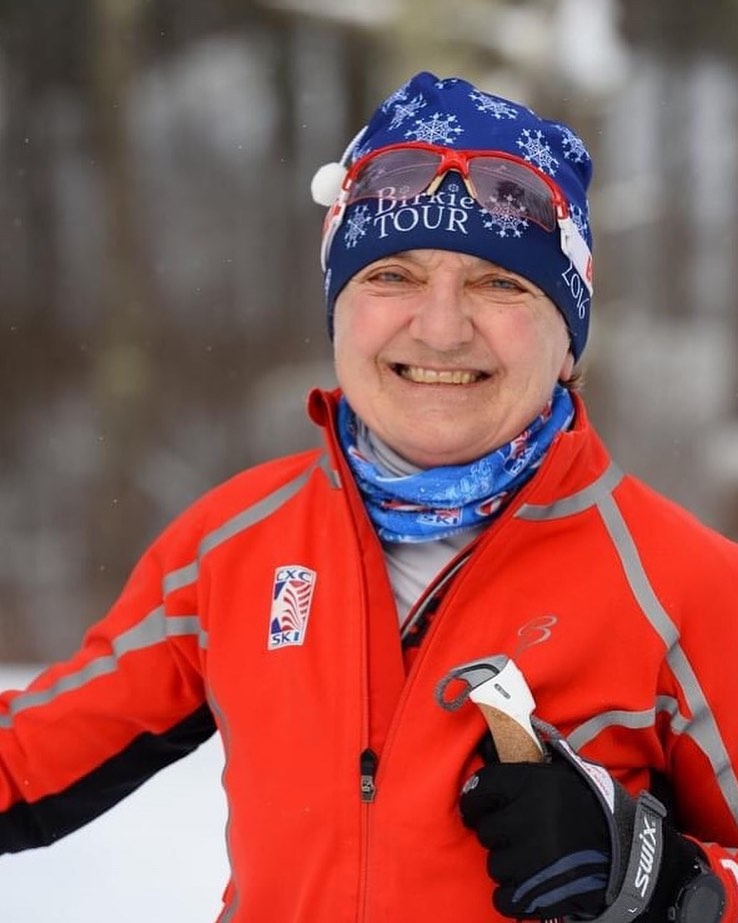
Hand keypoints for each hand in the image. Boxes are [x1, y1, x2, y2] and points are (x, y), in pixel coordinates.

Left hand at [460, 758, 609, 918]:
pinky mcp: (539, 893)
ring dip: (507, 863)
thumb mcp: (566, 773)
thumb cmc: (596, 808)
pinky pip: (504, 898)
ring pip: (495, 864)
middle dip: (498, 833)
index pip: (482, 787)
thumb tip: (489, 750)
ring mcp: (532, 857)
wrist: (634, 853)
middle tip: (517, 834)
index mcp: (532, 783)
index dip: (474, 799)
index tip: (476, 807)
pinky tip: (528, 884)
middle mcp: (528, 817)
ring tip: (530, 858)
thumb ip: (529, 767)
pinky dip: (512, 895)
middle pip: (486, 830)